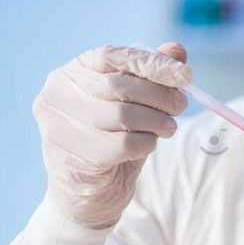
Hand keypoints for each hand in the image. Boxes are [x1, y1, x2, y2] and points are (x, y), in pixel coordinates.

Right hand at [33, 43, 191, 226]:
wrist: (88, 194)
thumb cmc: (112, 139)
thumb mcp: (133, 103)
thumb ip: (151, 75)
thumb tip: (177, 50)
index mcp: (71, 73)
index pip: (111, 55)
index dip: (151, 63)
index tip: (185, 75)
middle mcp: (58, 95)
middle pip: (120, 86)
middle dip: (161, 95)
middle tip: (182, 105)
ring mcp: (60, 127)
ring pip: (124, 115)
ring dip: (158, 121)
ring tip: (168, 128)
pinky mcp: (75, 156)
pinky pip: (125, 144)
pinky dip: (147, 143)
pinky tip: (149, 145)